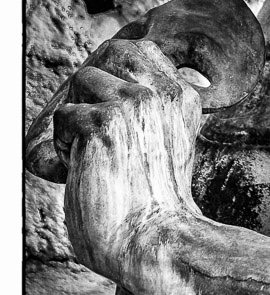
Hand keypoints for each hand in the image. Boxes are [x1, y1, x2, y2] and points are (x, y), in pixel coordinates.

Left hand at [53, 39, 201, 280]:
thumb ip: (153, 113)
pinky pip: (63, 117)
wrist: (157, 243)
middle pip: (111, 51)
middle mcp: (163, 93)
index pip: (140, 50)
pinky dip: (61, 148)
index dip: (114, 72)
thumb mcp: (168, 144)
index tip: (109, 111)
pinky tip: (82, 171)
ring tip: (89, 155)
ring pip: (82, 79)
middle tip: (90, 128)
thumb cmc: (156, 208)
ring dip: (75, 117)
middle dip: (91, 84)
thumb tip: (117, 88)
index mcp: (183, 98)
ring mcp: (135, 104)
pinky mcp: (103, 123)